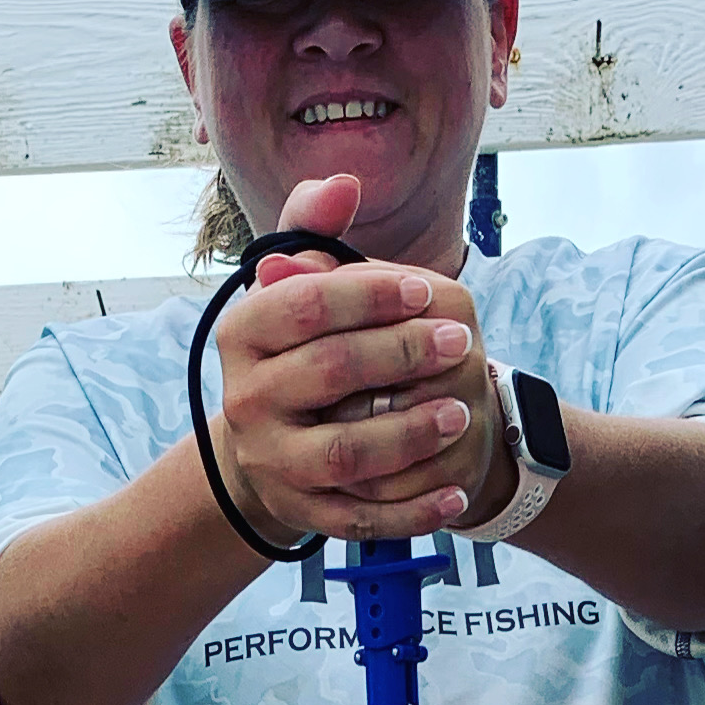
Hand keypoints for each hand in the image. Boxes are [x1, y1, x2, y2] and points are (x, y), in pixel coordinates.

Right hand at [208, 175, 496, 543]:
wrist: (271, 443)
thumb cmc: (299, 348)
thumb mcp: (297, 289)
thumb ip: (314, 233)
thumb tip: (343, 185)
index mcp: (242, 334)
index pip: (303, 304)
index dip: (367, 293)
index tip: (423, 288)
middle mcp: (246, 400)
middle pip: (328, 374)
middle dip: (400, 356)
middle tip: (461, 342)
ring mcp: (273, 462)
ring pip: (346, 454)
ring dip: (410, 435)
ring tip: (462, 413)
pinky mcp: (303, 512)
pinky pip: (362, 519)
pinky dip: (413, 513)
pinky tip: (458, 495)